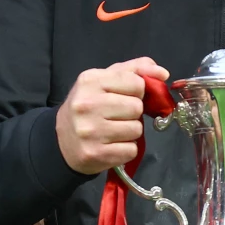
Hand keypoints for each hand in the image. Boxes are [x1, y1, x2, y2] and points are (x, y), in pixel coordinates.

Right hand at [56, 57, 169, 175]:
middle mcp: (87, 105)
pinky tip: (112, 145)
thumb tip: (163, 73)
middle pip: (137, 107)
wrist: (61, 141)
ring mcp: (90, 131)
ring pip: (136, 130)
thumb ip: (135, 70)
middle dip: (133, 113)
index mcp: (90, 80)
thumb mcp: (106, 80)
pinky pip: (131, 150)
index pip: (136, 83)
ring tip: (113, 131)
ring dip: (131, 132)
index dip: (136, 92)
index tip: (123, 97)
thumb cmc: (89, 106)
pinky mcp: (94, 154)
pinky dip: (126, 149)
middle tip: (117, 116)